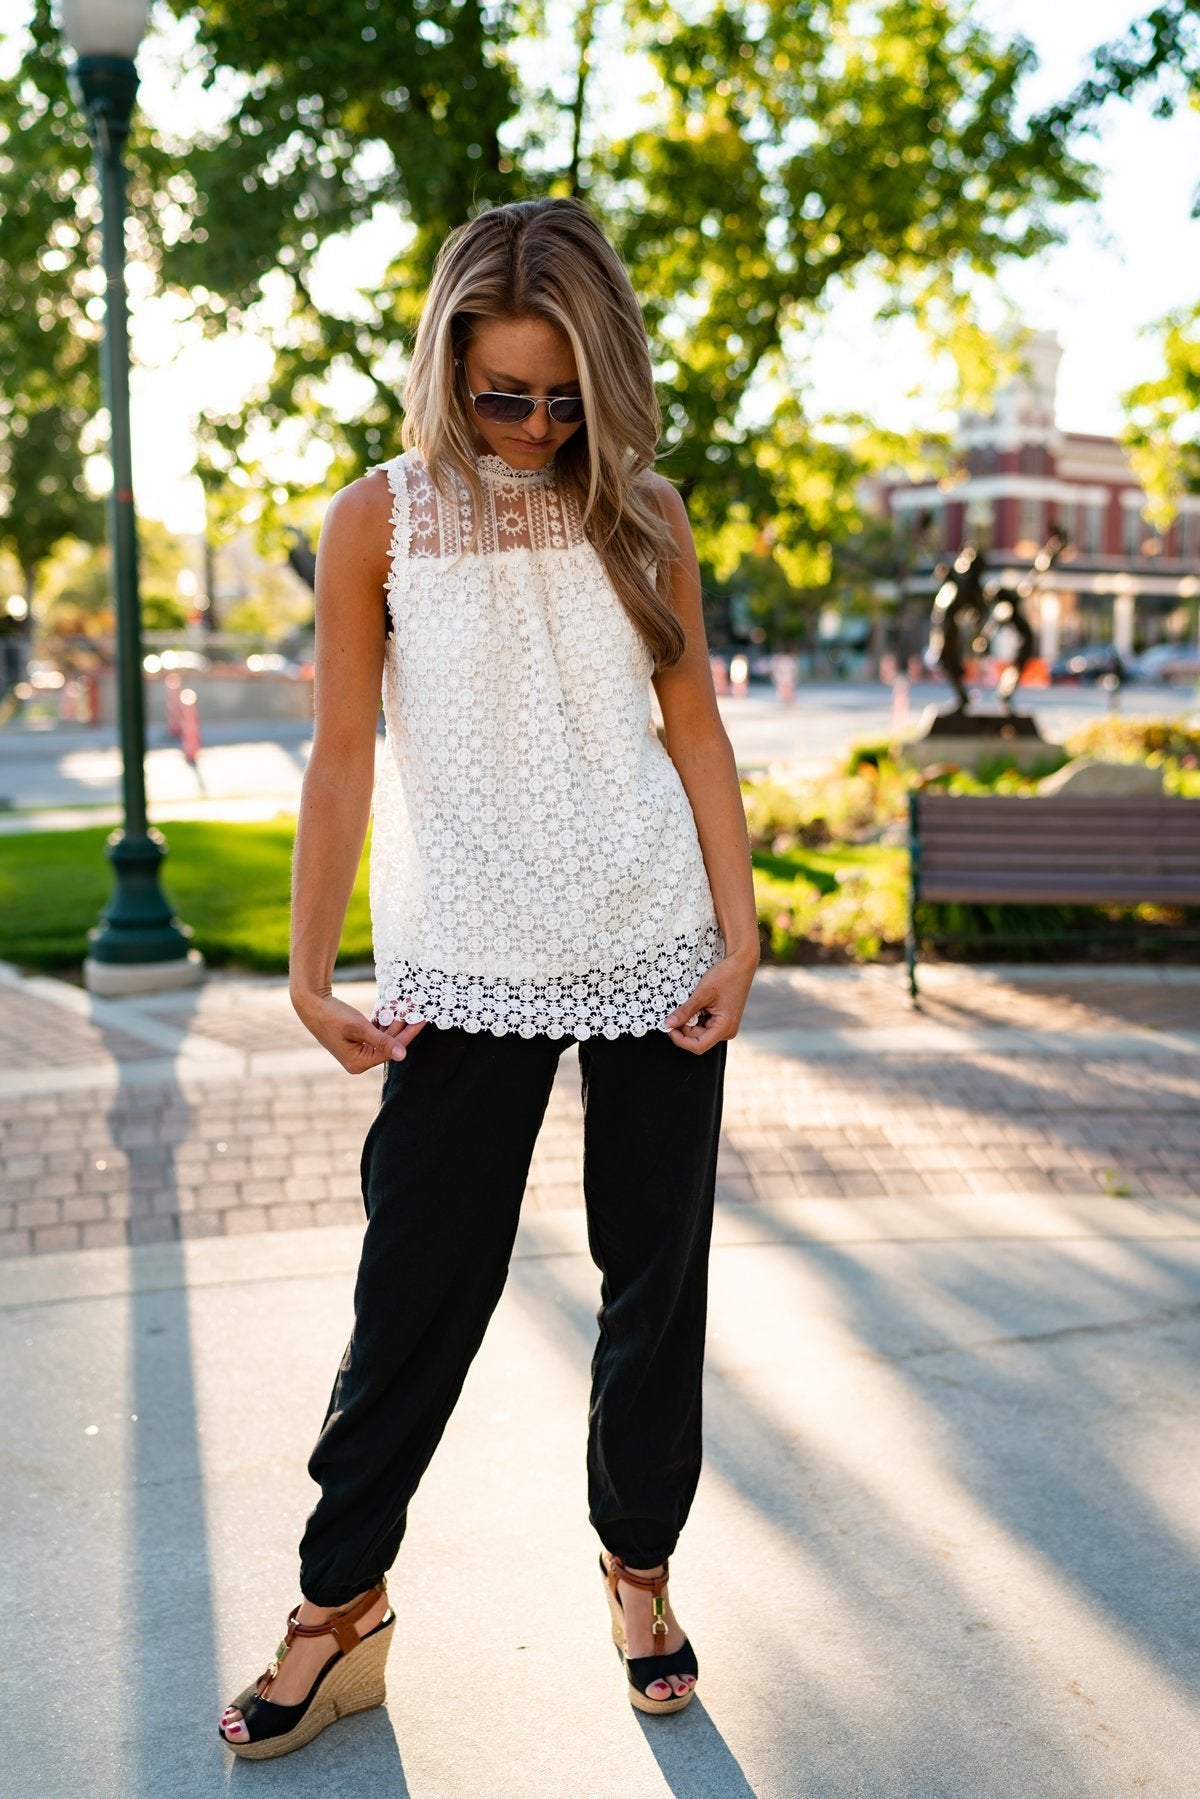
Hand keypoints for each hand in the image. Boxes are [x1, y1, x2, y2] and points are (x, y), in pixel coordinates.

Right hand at [292, 990, 426, 1074]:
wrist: (311, 1003)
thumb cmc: (332, 1017)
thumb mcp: (359, 1029)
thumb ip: (382, 1042)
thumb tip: (403, 1056)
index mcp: (359, 1063)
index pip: (391, 1050)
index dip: (408, 1034)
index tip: (422, 1020)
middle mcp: (359, 1059)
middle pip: (389, 1043)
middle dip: (403, 1025)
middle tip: (418, 1009)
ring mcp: (358, 1049)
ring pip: (384, 1035)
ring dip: (395, 1020)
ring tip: (408, 1004)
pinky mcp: (356, 1039)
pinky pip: (376, 1030)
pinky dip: (384, 1019)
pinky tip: (395, 1007)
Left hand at [664, 949, 756, 1054]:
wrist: (741, 964)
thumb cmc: (726, 976)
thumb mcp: (702, 994)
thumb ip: (685, 1011)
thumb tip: (668, 1024)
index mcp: (725, 1027)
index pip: (698, 1046)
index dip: (680, 1040)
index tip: (668, 1027)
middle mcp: (727, 1031)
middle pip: (697, 1039)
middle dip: (684, 1027)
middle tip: (675, 1011)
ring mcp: (725, 1026)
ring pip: (699, 1032)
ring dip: (689, 1021)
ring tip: (689, 1003)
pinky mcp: (723, 1020)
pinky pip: (705, 1024)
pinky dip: (695, 1016)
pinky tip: (696, 1004)